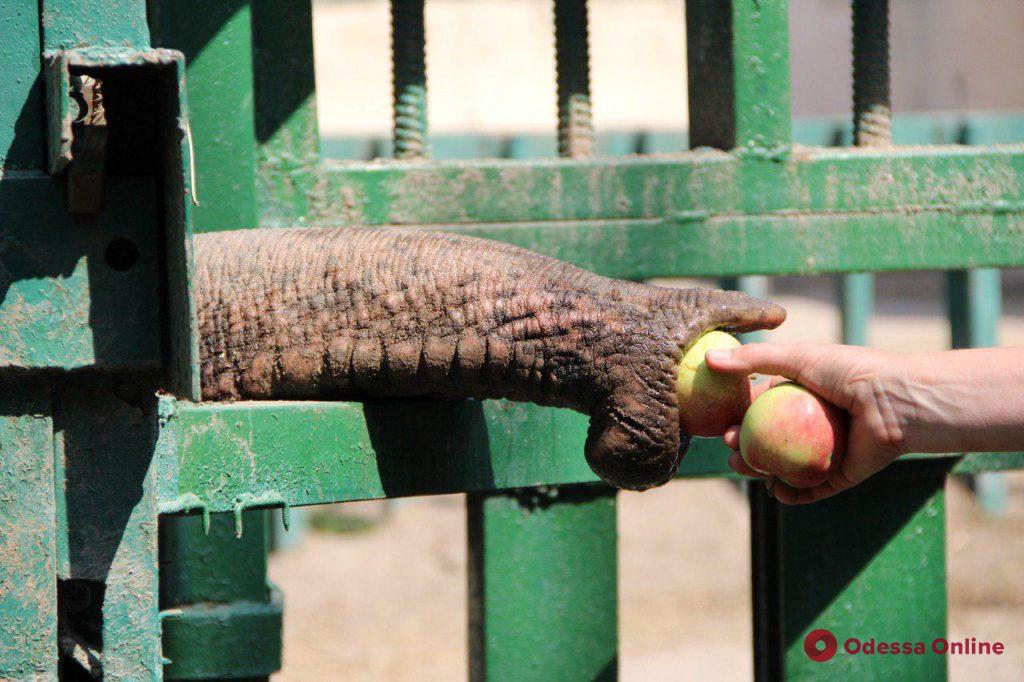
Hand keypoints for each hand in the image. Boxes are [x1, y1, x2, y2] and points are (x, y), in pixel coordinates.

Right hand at [705, 343, 909, 503]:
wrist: (896, 401)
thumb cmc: (849, 371)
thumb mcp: (796, 358)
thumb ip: (753, 359)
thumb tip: (708, 360)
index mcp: (802, 394)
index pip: (762, 409)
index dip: (739, 418)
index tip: (720, 425)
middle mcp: (813, 423)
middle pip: (769, 441)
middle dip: (745, 448)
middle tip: (731, 450)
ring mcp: (827, 450)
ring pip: (786, 466)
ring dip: (762, 471)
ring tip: (745, 469)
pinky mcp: (843, 473)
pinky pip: (813, 487)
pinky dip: (794, 493)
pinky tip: (776, 492)